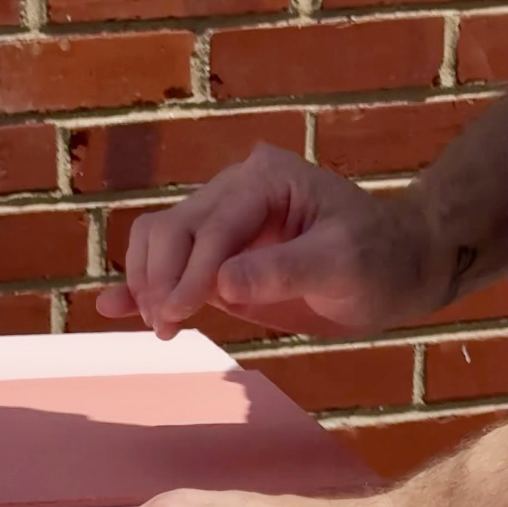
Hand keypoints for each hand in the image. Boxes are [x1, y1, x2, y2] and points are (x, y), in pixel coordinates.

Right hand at [96, 145, 437, 341]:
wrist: (396, 271)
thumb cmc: (379, 260)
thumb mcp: (343, 264)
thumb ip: (284, 271)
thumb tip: (223, 285)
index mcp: (266, 180)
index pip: (212, 224)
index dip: (190, 269)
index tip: (179, 313)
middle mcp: (236, 193)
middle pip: (171, 228)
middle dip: (162, 277)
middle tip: (169, 325)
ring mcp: (223, 226)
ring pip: (160, 242)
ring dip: (148, 283)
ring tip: (161, 327)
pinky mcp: (217, 261)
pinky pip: (168, 266)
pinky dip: (140, 286)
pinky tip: (111, 307)